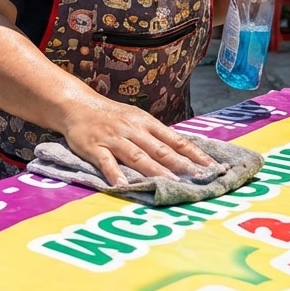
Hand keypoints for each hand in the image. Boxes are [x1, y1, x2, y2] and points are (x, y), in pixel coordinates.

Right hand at [58, 94, 218, 185]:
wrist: (77, 105)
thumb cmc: (111, 116)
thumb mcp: (137, 120)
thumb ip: (156, 136)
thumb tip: (184, 153)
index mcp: (146, 123)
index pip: (175, 140)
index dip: (194, 154)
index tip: (212, 166)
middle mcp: (133, 130)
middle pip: (160, 149)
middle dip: (180, 164)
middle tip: (198, 178)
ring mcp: (113, 139)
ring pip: (137, 156)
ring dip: (155, 170)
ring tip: (171, 183)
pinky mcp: (94, 147)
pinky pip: (106, 162)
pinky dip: (114, 174)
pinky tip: (122, 185)